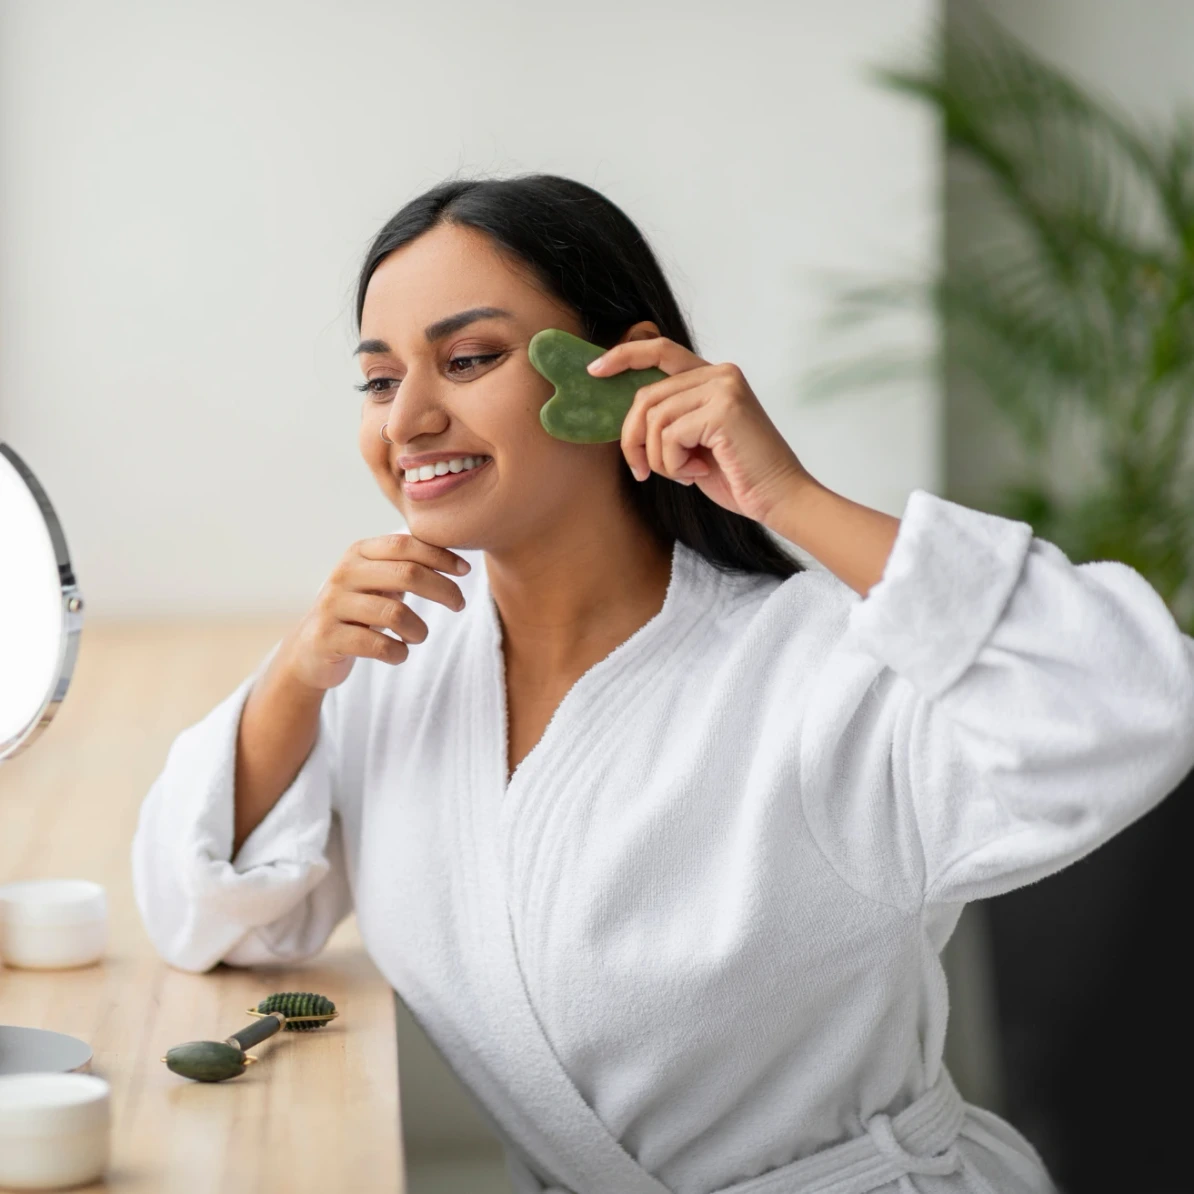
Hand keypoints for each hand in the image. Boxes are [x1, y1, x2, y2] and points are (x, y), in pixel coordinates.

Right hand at [280, 533, 469, 690]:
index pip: (405, 545)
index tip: (465, 571)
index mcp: (358, 553)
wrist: (311, 648)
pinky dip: (398, 652)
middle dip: (442, 589)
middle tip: (459, 604)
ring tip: (418, 636)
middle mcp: (344, 574)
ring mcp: (333, 605)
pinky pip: (378, 645)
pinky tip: (399, 653)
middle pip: (407, 574)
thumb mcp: (378, 581)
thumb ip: (407, 565)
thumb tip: (457, 560)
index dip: (440, 556)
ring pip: (395, 613)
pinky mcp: (327, 637)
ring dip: (419, 629)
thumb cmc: (358, 611)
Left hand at [588, 337, 813, 525]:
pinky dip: (674, 464)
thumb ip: (669, 420)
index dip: (624, 356)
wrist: (780, 498)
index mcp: (713, 375)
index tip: (594, 370)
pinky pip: (669, 435)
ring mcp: (723, 387)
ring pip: (654, 418)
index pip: (659, 351)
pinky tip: (699, 473)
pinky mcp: (723, 409)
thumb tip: (625, 417)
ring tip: (685, 474)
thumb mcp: (694, 441)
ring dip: (658, 458)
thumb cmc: (738, 476)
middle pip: (646, 396)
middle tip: (642, 472)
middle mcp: (719, 373)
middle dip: (632, 439)